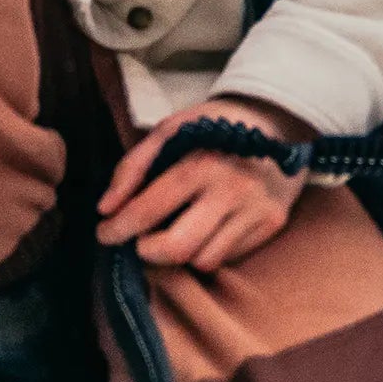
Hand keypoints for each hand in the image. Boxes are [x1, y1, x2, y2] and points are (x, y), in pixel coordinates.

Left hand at [97, 96, 311, 270]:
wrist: (277, 120)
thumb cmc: (214, 125)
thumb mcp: (171, 129)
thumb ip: (134, 166)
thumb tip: (106, 209)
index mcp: (202, 162)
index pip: (151, 209)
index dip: (121, 227)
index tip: (105, 233)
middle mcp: (232, 190)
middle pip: (178, 248)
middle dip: (148, 251)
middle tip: (141, 241)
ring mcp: (256, 211)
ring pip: (203, 260)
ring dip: (181, 253)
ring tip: (177, 230)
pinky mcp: (273, 224)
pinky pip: (229, 257)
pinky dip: (209, 249)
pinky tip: (206, 228)